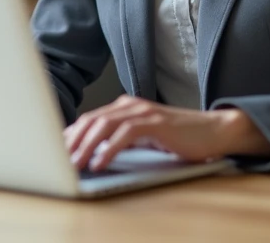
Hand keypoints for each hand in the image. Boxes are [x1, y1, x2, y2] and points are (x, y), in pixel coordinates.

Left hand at [64, 95, 269, 171]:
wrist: (214, 131)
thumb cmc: (179, 138)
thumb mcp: (144, 138)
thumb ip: (121, 140)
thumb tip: (92, 154)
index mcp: (125, 108)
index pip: (90, 120)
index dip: (70, 136)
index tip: (56, 153)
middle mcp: (131, 105)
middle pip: (92, 121)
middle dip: (72, 142)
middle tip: (59, 161)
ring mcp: (143, 112)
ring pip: (104, 126)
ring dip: (86, 147)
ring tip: (74, 165)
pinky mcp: (156, 122)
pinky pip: (125, 134)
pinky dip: (109, 149)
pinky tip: (99, 163)